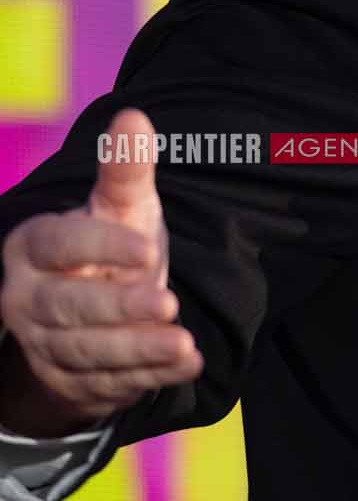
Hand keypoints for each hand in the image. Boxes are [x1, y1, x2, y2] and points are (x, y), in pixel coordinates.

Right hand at [0, 109, 202, 435]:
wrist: (92, 310)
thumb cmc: (108, 246)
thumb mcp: (120, 207)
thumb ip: (125, 170)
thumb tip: (133, 116)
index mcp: (33, 247)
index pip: (59, 246)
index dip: (101, 248)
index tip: (147, 249)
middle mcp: (28, 299)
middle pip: (68, 307)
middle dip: (118, 309)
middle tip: (167, 303)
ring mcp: (46, 346)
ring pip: (88, 352)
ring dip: (137, 351)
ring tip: (183, 344)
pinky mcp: (70, 383)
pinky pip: (108, 384)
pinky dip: (149, 377)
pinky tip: (187, 364)